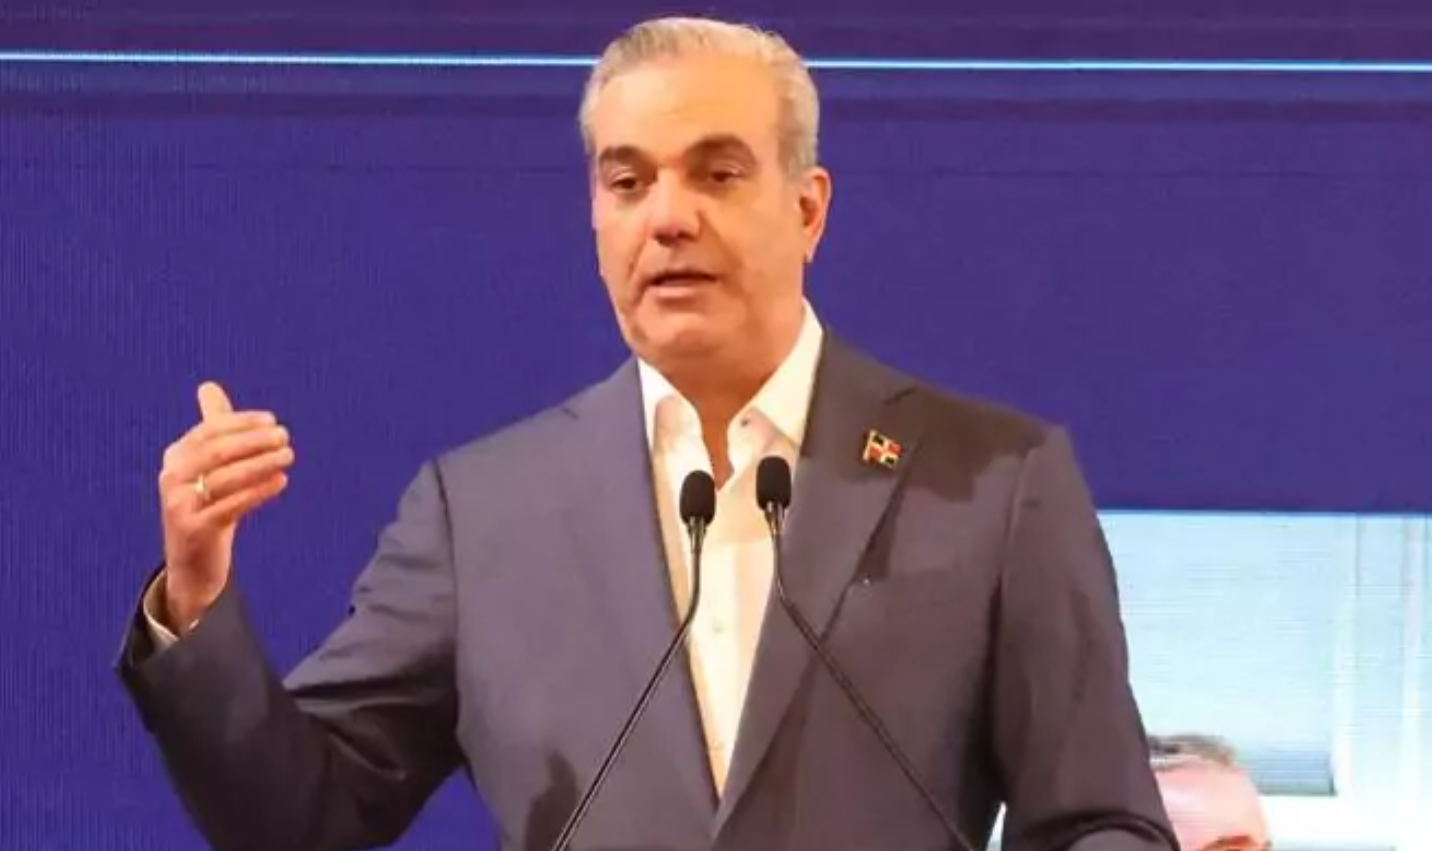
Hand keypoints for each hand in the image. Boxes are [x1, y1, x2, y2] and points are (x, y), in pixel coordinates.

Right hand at [157, 381, 294, 632]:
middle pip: (217, 451)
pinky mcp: (194, 530)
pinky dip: (258, 491)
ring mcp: (180, 505)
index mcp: (175, 457)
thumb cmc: (206, 505)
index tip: (272, 421)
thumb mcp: (206, 466)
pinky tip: (281, 482)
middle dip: (254, 441)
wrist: (192, 563)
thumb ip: (212, 427)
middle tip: (285, 437)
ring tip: (288, 456)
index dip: (242, 423)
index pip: (210, 430)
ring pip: (226, 478)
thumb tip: (208, 386)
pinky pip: (231, 506)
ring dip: (261, 463)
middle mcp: (172, 478)